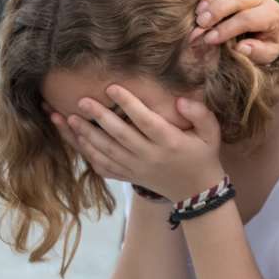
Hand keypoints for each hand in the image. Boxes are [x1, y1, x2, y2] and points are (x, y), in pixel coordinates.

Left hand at [56, 85, 224, 199]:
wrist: (196, 192)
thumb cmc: (203, 155)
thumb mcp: (211, 133)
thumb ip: (200, 113)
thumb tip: (180, 100)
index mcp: (169, 142)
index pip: (146, 121)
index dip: (128, 104)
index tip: (111, 87)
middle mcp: (149, 156)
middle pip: (120, 136)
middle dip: (98, 118)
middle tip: (81, 102)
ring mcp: (135, 169)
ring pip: (105, 152)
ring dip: (84, 135)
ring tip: (66, 118)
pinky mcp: (127, 176)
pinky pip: (103, 167)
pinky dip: (87, 154)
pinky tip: (73, 140)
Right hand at [194, 0, 278, 63]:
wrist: (277, 24)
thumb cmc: (268, 41)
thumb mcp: (268, 53)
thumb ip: (256, 51)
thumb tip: (241, 48)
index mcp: (271, 15)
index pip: (247, 19)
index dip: (226, 29)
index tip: (209, 39)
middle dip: (216, 11)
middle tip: (200, 24)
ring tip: (198, 14)